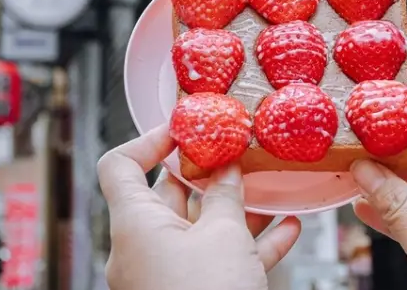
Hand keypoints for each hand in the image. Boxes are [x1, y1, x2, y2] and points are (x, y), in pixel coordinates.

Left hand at [97, 126, 301, 289]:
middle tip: (237, 155)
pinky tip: (286, 230)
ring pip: (199, 229)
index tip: (185, 130)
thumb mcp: (224, 235)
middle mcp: (142, 248)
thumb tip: (228, 170)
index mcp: (134, 224)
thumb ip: (226, 196)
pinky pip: (217, 260)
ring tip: (267, 189)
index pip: (120, 166)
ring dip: (234, 209)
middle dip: (207, 174)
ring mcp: (164, 275)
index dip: (149, 141)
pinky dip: (247, 244)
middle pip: (168, 195)